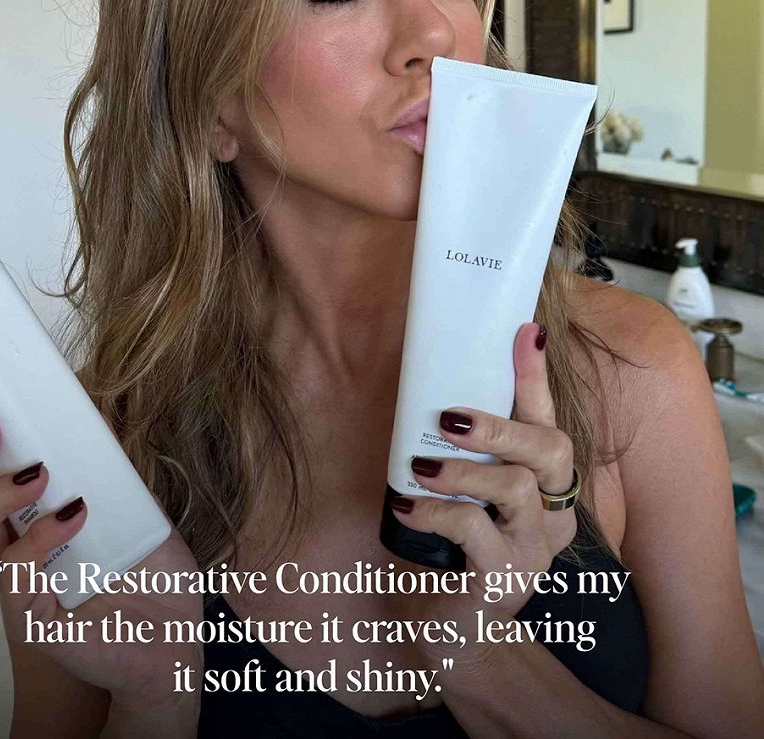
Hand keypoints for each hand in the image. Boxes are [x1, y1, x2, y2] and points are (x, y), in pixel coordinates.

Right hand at [0, 414, 202, 713]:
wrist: (179, 633)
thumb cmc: (153, 572)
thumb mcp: (136, 507)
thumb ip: (112, 470)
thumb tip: (98, 418)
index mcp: (33, 524)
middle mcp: (17, 552)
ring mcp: (21, 587)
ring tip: (41, 473)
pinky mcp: (35, 621)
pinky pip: (15, 581)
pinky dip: (39, 539)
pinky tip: (74, 515)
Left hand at [389, 322, 577, 662]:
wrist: (454, 629)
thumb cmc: (456, 550)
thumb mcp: (461, 495)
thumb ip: (459, 456)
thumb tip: (427, 400)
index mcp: (542, 485)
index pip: (547, 420)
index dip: (535, 376)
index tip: (527, 330)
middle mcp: (551, 513)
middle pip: (550, 449)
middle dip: (500, 426)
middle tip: (451, 419)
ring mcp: (535, 548)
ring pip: (514, 486)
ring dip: (460, 470)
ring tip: (420, 467)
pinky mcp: (507, 578)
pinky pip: (475, 529)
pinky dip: (436, 511)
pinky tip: (409, 507)